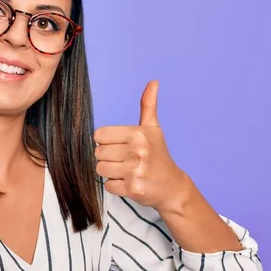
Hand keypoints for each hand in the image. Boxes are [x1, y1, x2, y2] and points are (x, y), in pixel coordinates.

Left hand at [94, 80, 190, 212]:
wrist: (173, 186)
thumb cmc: (159, 155)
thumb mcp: (153, 129)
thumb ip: (148, 105)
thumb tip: (153, 82)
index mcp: (138, 133)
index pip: (99, 135)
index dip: (106, 141)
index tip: (120, 146)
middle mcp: (137, 151)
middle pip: (98, 152)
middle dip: (108, 158)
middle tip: (124, 160)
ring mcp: (135, 171)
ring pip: (100, 169)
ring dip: (110, 172)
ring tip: (126, 171)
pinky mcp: (133, 189)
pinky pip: (107, 185)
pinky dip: (115, 186)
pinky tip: (129, 182)